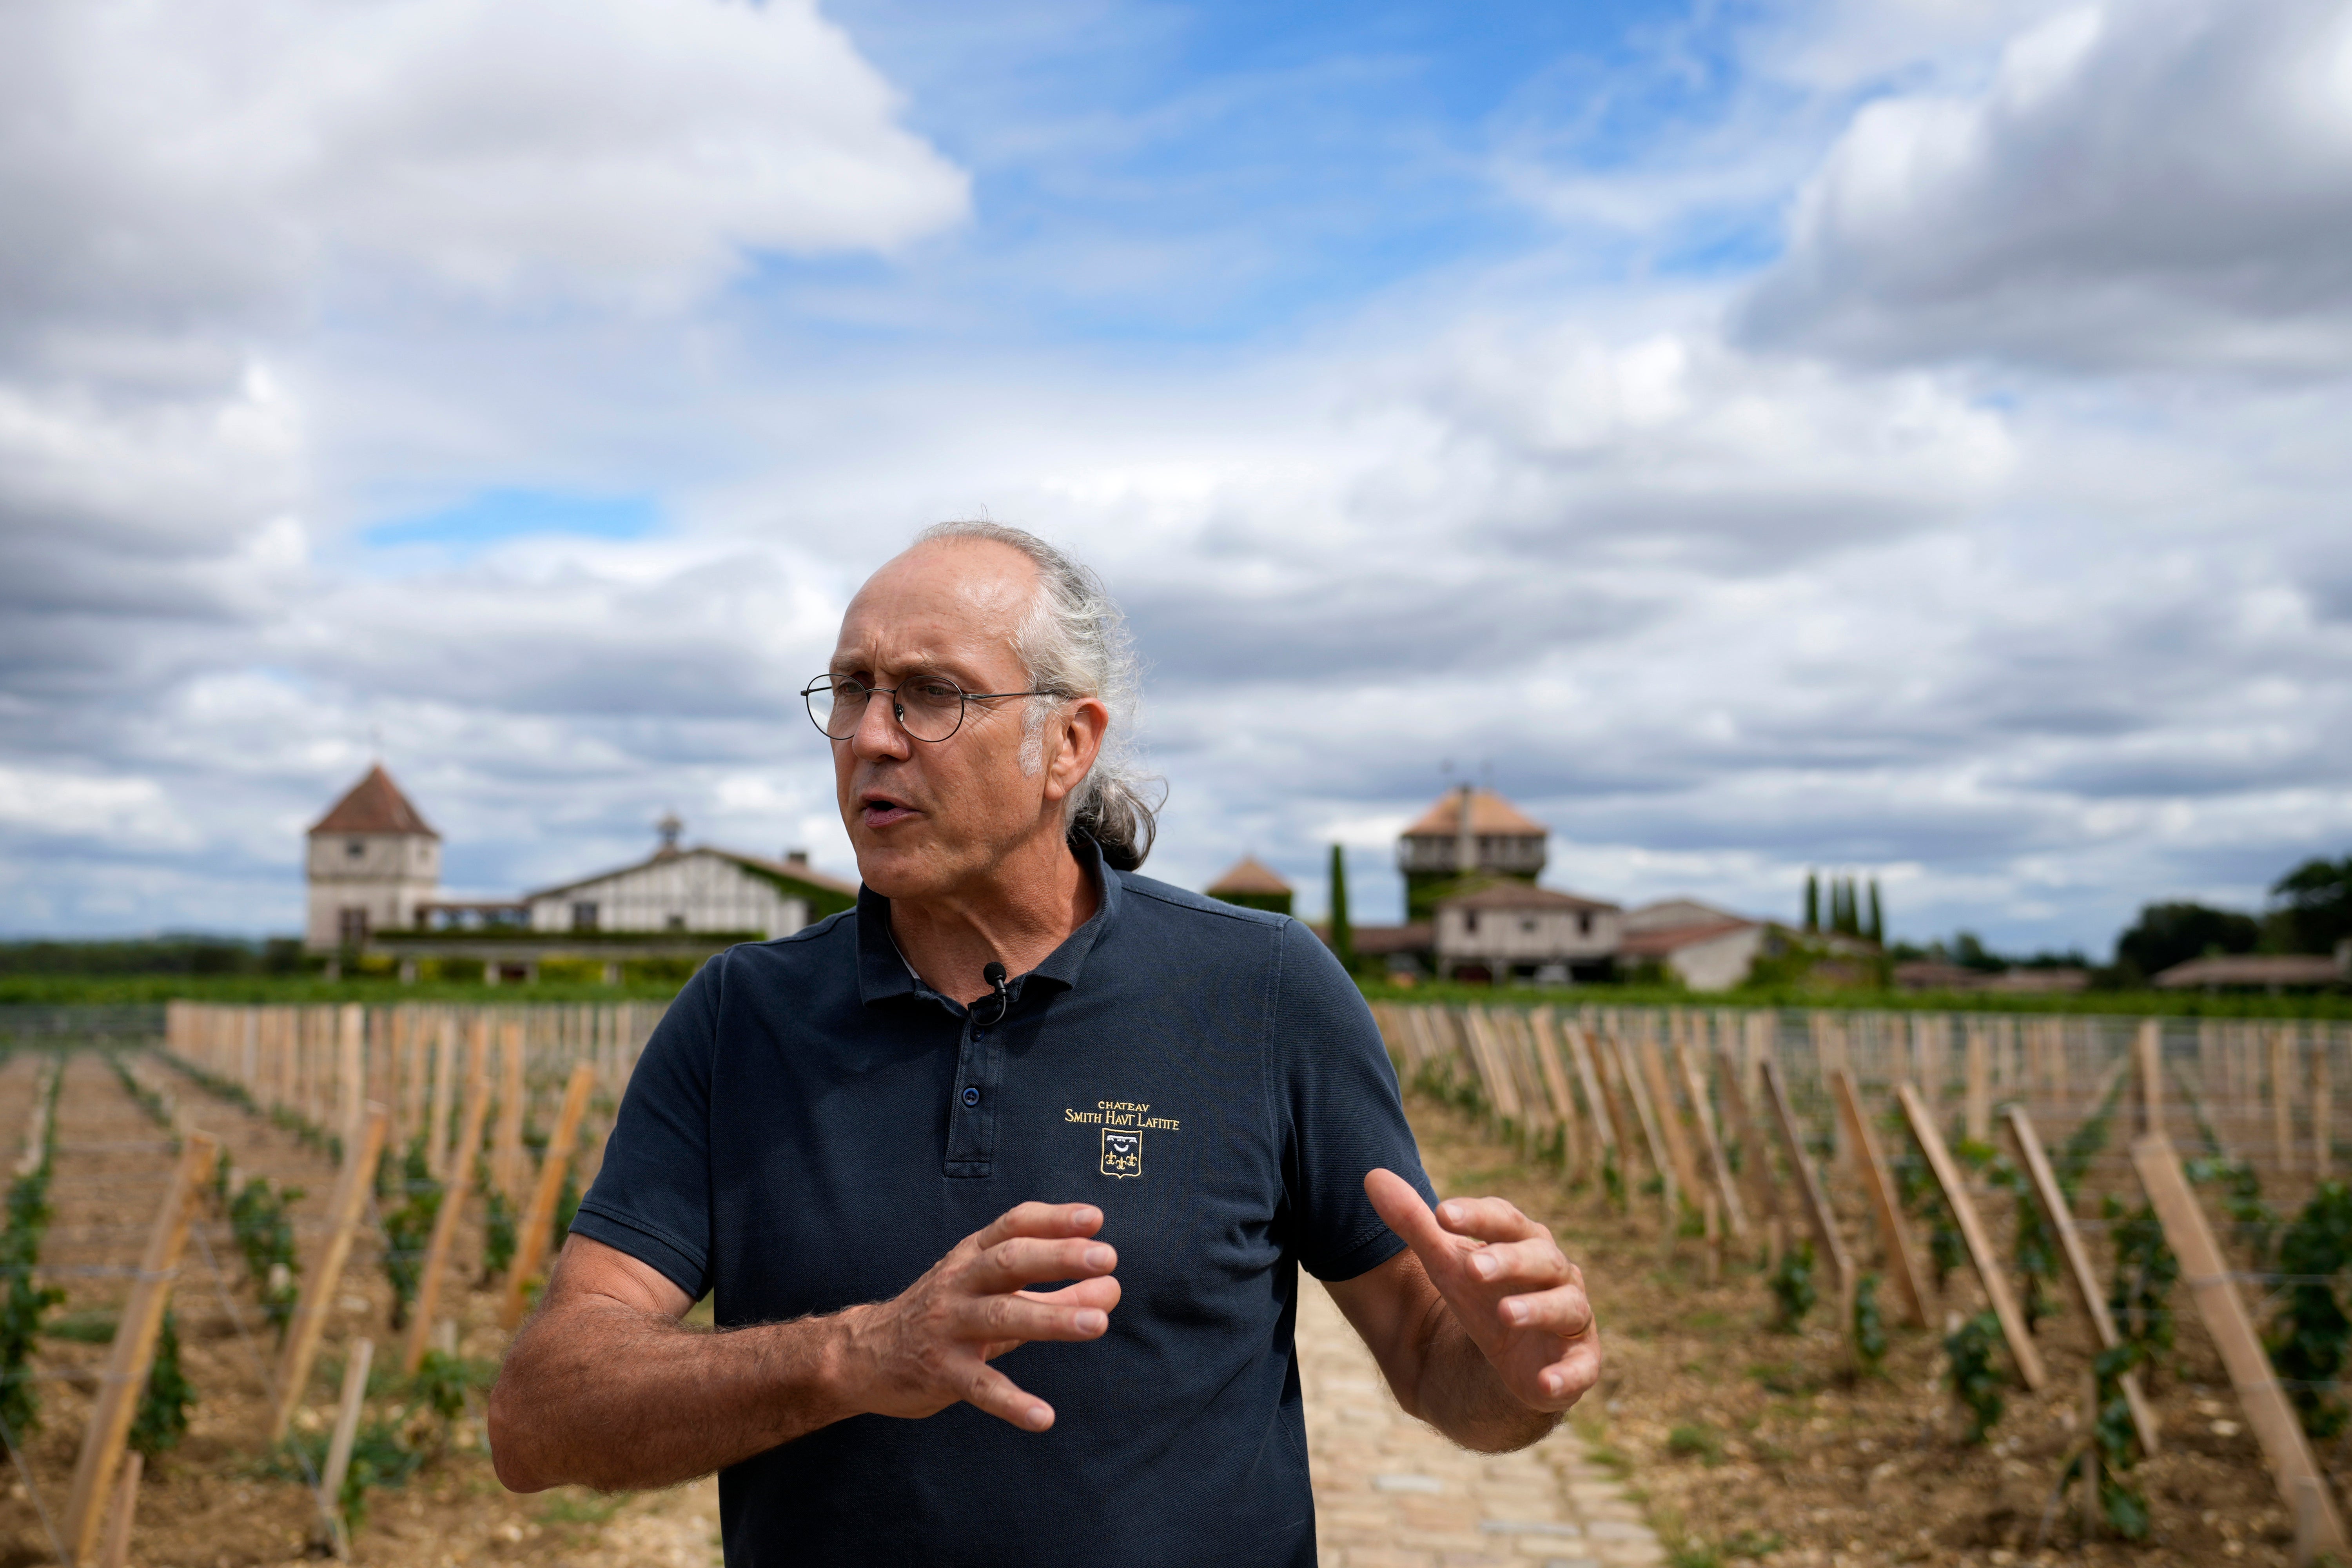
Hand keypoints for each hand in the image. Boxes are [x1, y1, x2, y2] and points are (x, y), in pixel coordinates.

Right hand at [837, 1201, 1120, 1431]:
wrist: (863, 1355)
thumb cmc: (947, 1316)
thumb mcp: (996, 1295)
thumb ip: (1055, 1294)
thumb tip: (1112, 1289)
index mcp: (972, 1256)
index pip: (1014, 1225)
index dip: (1054, 1219)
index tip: (1095, 1219)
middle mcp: (959, 1282)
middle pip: (1009, 1261)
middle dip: (1058, 1257)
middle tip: (1107, 1257)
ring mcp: (948, 1326)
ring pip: (1001, 1317)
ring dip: (1051, 1319)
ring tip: (1097, 1323)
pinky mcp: (940, 1371)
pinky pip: (980, 1386)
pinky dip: (1012, 1402)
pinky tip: (1043, 1417)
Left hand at [1364, 1169, 1597, 1411]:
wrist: (1512, 1358)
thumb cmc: (1483, 1295)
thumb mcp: (1445, 1264)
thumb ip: (1414, 1223)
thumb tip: (1371, 1177)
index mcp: (1524, 1242)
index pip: (1506, 1220)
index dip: (1477, 1215)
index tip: (1441, 1213)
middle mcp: (1557, 1274)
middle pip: (1540, 1258)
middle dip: (1508, 1260)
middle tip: (1471, 1267)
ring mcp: (1572, 1318)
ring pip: (1566, 1306)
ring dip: (1537, 1309)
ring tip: (1505, 1314)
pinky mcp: (1581, 1362)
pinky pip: (1581, 1369)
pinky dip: (1566, 1376)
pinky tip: (1545, 1385)